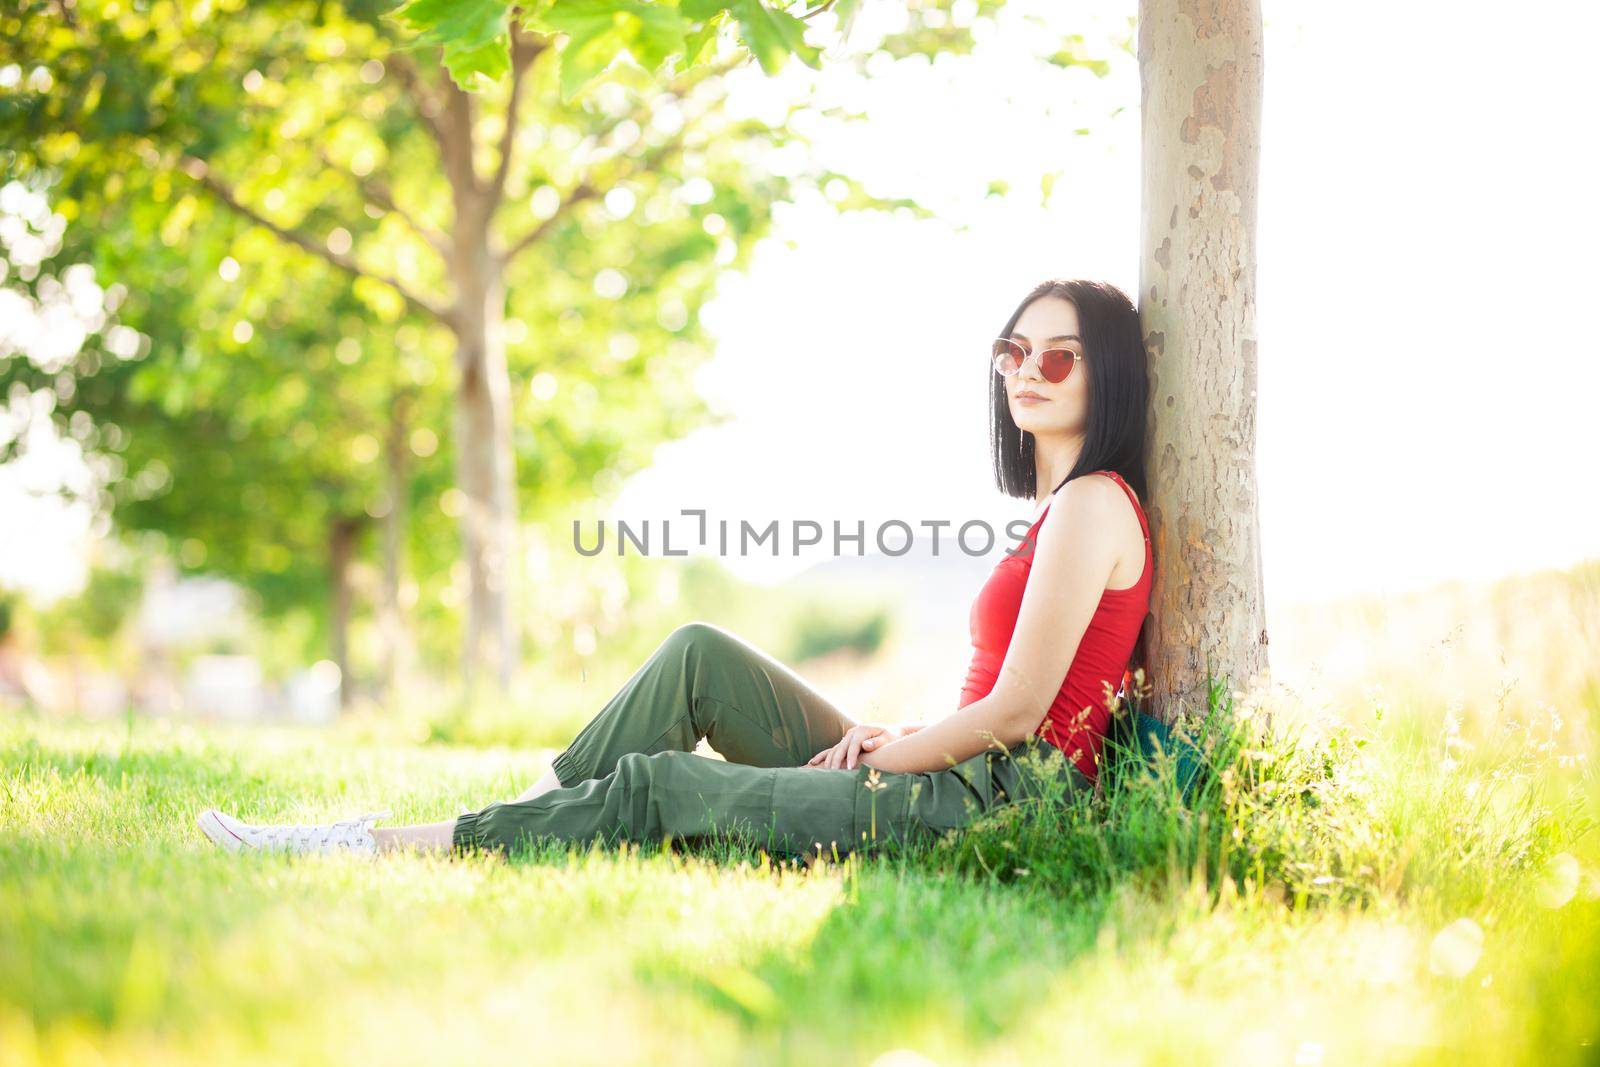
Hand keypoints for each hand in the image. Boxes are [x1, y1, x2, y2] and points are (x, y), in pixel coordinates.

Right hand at [806, 722, 927, 769]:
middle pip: (841, 747)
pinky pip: (832, 749)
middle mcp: (852, 732)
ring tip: (824, 774)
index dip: (851, 756)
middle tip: (834, 774)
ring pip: (834, 749)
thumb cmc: (891, 738)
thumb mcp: (888, 740)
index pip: (854, 744)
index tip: (850, 768)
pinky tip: (813, 762)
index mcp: (862, 730)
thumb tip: (865, 744)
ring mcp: (847, 737)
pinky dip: (822, 756)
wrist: (892, 732)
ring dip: (828, 761)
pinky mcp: (845, 742)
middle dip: (837, 761)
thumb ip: (877, 742)